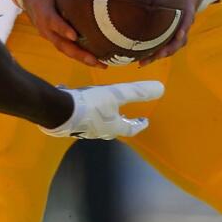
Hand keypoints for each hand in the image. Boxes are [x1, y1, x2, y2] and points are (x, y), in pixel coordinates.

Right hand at [20, 0, 106, 67]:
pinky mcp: (52, 35)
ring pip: (64, 49)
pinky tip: (99, 59)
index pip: (50, 20)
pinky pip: (66, 47)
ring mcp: (47, 31)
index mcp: (43, 5)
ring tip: (103, 65)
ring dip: (81, 59)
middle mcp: (43, 23)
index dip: (61, 28)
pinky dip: (80, 54)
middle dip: (77, 53)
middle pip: (59, 43)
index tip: (75, 34)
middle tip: (95, 60)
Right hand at [41, 80, 165, 139]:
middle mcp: (100, 131)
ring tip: (104, 108)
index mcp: (113, 127)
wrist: (59, 111)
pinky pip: (82, 118)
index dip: (139, 125)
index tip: (145, 121)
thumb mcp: (118, 94)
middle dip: (121, 122)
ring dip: (104, 117)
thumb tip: (161, 89)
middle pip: (114, 128)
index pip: (131, 129)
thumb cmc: (92, 104)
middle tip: (126, 116)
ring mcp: (84, 130)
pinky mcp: (70, 125)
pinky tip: (79, 101)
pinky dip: (86, 111)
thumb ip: (138, 92)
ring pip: (98, 124)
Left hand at [141, 0, 202, 63]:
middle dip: (168, 49)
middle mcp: (182, 20)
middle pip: (178, 40)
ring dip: (157, 55)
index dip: (183, 28)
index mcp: (187, 5)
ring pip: (168, 46)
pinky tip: (131, 55)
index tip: (179, 35)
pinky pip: (157, 41)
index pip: (187, 20)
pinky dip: (148, 49)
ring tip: (141, 63)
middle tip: (156, 56)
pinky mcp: (164, 28)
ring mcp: (174, 26)